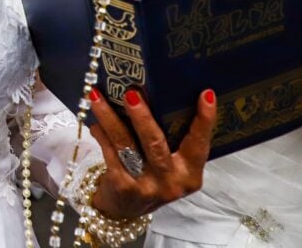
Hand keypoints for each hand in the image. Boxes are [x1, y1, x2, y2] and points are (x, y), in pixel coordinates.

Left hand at [87, 87, 216, 217]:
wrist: (124, 209)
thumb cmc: (150, 175)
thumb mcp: (169, 164)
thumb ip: (169, 138)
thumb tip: (153, 92)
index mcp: (190, 173)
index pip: (199, 144)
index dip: (204, 121)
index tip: (206, 95)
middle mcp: (171, 181)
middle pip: (156, 143)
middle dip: (142, 116)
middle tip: (131, 93)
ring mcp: (146, 186)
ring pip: (126, 145)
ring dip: (110, 117)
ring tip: (97, 96)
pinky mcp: (122, 187)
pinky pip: (110, 154)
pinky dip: (101, 134)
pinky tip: (95, 121)